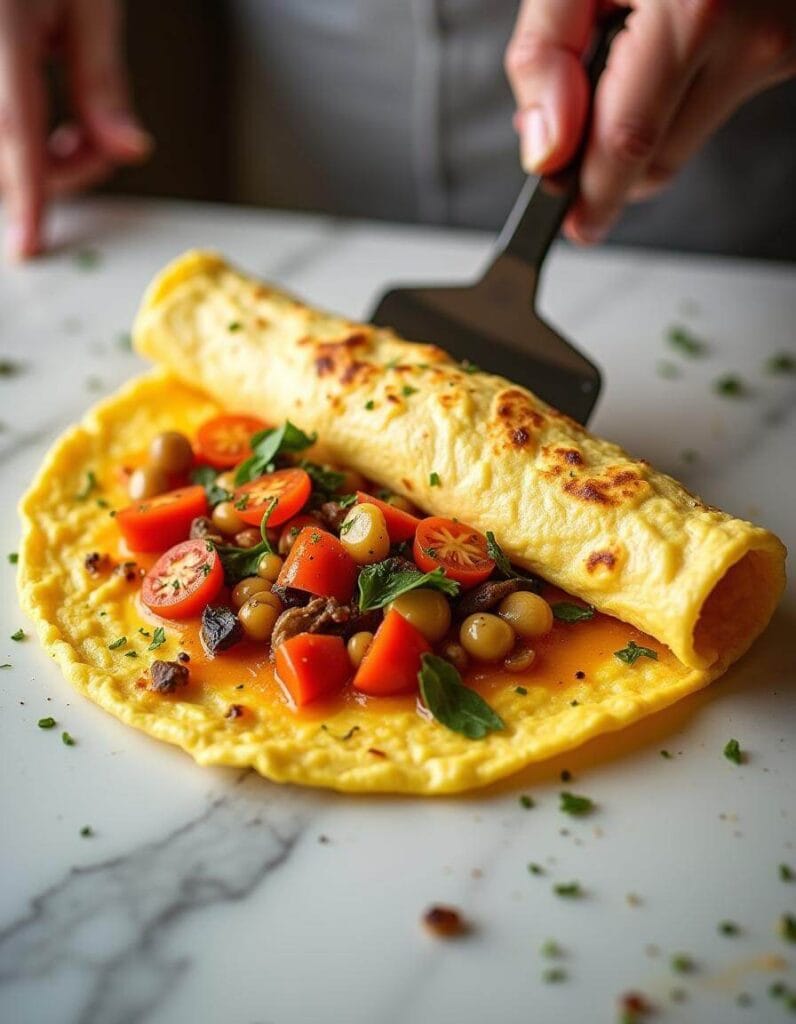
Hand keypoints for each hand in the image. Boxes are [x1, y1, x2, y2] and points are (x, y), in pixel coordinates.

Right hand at [0, 0, 150, 260]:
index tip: (29, 244)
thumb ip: (104, 83)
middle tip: (96, 143)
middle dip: (53, 169)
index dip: (27, 196)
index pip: (13, 133)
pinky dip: (10, 136)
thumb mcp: (92, 1)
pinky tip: (39, 121)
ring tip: (72, 127)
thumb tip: (130, 151)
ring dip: (28, 156)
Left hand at [505, 0, 795, 243]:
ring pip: (685, 141)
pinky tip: (669, 50)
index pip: (626, 146)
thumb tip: (543, 149)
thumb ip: (547, 54)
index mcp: (691, 11)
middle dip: (607, 168)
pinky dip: (678, 100)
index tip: (570, 225)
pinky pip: (716, 107)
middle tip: (577, 135)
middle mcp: (749, 39)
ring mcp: (779, 51)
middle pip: (656, 163)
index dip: (590, 199)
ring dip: (643, 131)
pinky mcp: (791, 53)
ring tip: (629, 62)